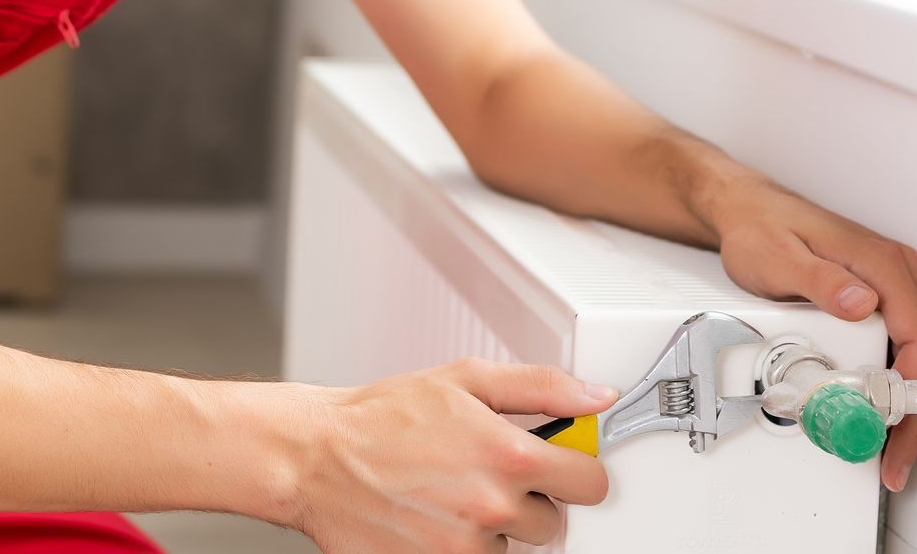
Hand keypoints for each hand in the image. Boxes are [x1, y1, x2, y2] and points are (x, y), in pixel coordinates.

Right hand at [285, 359, 614, 552]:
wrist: (319, 458)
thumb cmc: (385, 417)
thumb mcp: (468, 379)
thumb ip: (543, 388)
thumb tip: (597, 397)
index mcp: (510, 457)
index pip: (591, 484)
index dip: (578, 471)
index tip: (564, 467)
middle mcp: (493, 509)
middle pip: (553, 523)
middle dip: (529, 500)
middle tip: (486, 473)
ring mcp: (464, 549)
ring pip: (510, 547)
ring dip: (491, 527)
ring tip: (450, 492)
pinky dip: (459, 546)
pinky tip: (434, 517)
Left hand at [708, 178, 916, 492]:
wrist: (745, 211)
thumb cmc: (761, 228)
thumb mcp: (782, 258)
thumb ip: (822, 281)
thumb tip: (864, 302)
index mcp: (882, 265)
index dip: (915, 393)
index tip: (897, 430)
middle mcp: (895, 273)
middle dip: (910, 413)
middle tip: (891, 458)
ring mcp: (887, 285)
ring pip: (911, 354)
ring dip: (899, 403)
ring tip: (880, 445)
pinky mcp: (874, 296)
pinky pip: (893, 345)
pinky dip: (885, 383)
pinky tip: (869, 409)